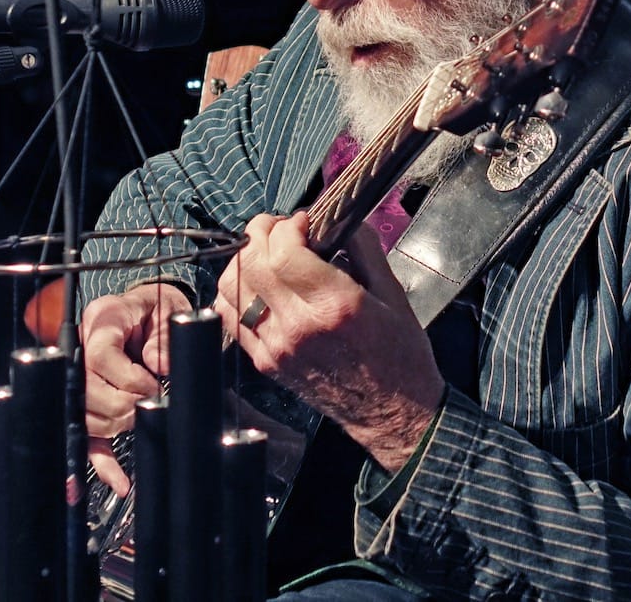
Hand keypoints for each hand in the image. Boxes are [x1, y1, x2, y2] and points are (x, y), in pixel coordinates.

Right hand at [81, 281, 191, 493]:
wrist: (146, 310)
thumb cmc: (156, 308)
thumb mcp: (166, 311)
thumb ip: (163, 337)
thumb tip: (160, 366)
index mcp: (101, 321)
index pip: (99, 355)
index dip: (127, 377)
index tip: (151, 385)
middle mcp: (82, 349)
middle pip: (87, 390)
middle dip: (123, 405)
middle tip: (149, 403)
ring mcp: (80, 378)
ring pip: (84, 416)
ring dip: (114, 427)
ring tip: (139, 422)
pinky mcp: (87, 402)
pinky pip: (88, 436)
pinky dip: (102, 462)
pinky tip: (119, 481)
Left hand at [213, 212, 443, 472]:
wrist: (391, 412)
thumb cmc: (399, 354)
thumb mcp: (394, 293)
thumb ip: (364, 248)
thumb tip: (339, 216)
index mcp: (334, 306)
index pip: (284, 252)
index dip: (287, 226)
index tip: (303, 221)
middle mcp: (298, 327)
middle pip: (252, 263)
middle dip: (261, 233)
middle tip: (280, 228)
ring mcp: (276, 347)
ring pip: (231, 286)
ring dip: (244, 259)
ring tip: (267, 253)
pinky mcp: (265, 361)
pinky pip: (230, 315)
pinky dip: (238, 290)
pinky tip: (260, 284)